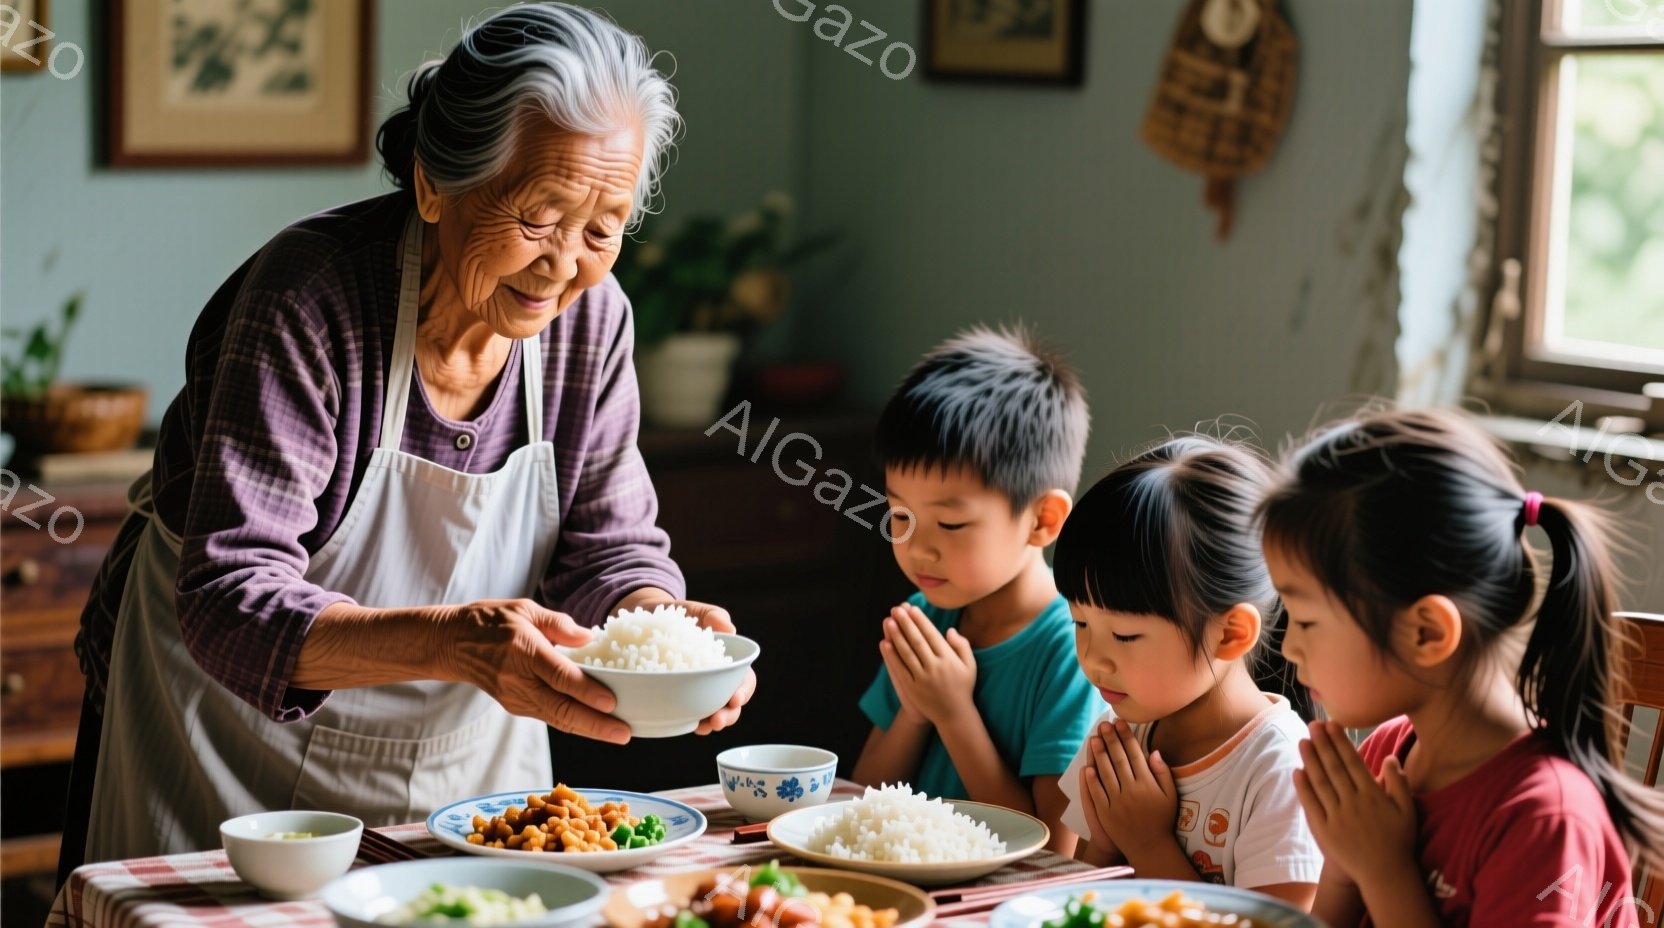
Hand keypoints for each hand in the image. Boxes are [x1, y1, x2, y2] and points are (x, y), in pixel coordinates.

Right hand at [442, 598, 628, 743]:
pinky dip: (573, 724)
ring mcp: (516, 698)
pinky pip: (549, 717)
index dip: (586, 691)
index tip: (611, 702)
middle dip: (595, 724)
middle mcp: (520, 680)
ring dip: (588, 730)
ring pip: (557, 719)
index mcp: (524, 652)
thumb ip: (558, 624)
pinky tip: (595, 725)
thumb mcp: (525, 609)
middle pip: (561, 708)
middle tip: (624, 733)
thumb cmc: (491, 622)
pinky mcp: (516, 706)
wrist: (452, 644)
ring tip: (617, 734)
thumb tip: (589, 636)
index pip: (560, 677)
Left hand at [610, 590, 753, 734]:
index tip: (735, 698)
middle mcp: (716, 678)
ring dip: (711, 723)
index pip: (744, 679)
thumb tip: (729, 629)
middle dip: (729, 715)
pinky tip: (687, 725)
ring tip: (703, 728)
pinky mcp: (678, 696)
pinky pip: (689, 713)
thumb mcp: (697, 611)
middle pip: (732, 702)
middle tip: (717, 721)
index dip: (744, 691)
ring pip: (712, 712)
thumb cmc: (678, 614)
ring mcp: (698, 689)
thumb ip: (714, 616)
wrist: (647, 619)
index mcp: (727, 660)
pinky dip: (690, 722)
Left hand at [879, 604, 975, 725]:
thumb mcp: (970, 665)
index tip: (912, 609)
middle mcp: (935, 667)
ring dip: (897, 636)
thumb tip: (949, 630)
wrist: (954, 715)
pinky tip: (885, 643)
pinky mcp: (912, 688)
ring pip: (907, 653)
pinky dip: (892, 656)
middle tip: (897, 609)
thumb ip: (962, 646)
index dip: (921, 621)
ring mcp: (922, 678)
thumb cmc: (963, 687)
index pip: (932, 635)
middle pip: (917, 641)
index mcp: (949, 659)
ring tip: (889, 621)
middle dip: (906, 623)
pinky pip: (900, 669)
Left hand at [1079, 719, 1178, 861]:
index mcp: (1148, 784)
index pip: (1135, 755)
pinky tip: (1087, 768)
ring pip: (1106, 774)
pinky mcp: (1107, 814)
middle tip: (1103, 725)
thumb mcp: (1171, 796)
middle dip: (1110, 740)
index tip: (1120, 723)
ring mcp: (1118, 803)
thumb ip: (1163, 773)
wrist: (1150, 848)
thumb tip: (1154, 752)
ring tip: (1094, 739)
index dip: (1126, 737)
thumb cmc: (1162, 820)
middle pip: (1119, 760)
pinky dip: (1092, 781)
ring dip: (1099, 756)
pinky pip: (1097, 794)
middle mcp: (1132, 791)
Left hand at [1294, 721, 1418, 890]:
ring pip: (1320, 783)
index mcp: (1373, 795)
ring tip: (1303, 742)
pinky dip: (1303, 788)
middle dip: (1322, 744)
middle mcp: (1353, 803)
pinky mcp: (1324, 831)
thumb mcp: (1407, 810)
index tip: (1331, 725)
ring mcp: (1337, 817)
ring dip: (1310, 760)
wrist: (1385, 874)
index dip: (1340, 742)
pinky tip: (1297, 772)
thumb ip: (1399, 783)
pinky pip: (1311, 805)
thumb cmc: (1398, 841)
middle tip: (1313, 725)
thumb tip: (1390, 758)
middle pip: (1334, 768)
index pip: (1352, 762)